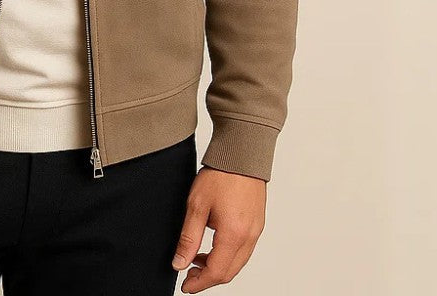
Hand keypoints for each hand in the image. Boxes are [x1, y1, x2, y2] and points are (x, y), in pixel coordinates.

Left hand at [171, 166, 265, 290]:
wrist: (242, 153)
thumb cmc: (221, 174)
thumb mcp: (197, 206)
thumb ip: (189, 238)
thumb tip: (179, 263)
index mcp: (234, 234)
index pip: (216, 272)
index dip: (199, 283)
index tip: (186, 285)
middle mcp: (249, 237)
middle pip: (229, 272)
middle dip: (208, 278)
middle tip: (188, 274)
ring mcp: (256, 231)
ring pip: (237, 262)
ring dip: (218, 266)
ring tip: (196, 257)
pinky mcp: (257, 224)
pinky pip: (243, 250)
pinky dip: (228, 254)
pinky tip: (213, 245)